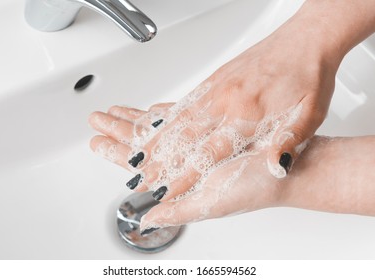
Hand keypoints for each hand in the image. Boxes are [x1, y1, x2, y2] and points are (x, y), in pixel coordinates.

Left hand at [89, 102, 286, 232]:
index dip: (116, 151)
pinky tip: (149, 109)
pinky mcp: (210, 128)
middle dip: (118, 131)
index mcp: (179, 178)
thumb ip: (177, 211)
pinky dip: (162, 113)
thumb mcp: (212, 203)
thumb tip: (146, 219)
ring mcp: (195, 143)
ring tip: (114, 110)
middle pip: (142, 143)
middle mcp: (184, 160)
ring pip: (157, 129)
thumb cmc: (255, 188)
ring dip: (134, 120)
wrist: (288, 167)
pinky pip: (179, 118)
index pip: (139, 163)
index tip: (97, 140)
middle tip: (96, 119)